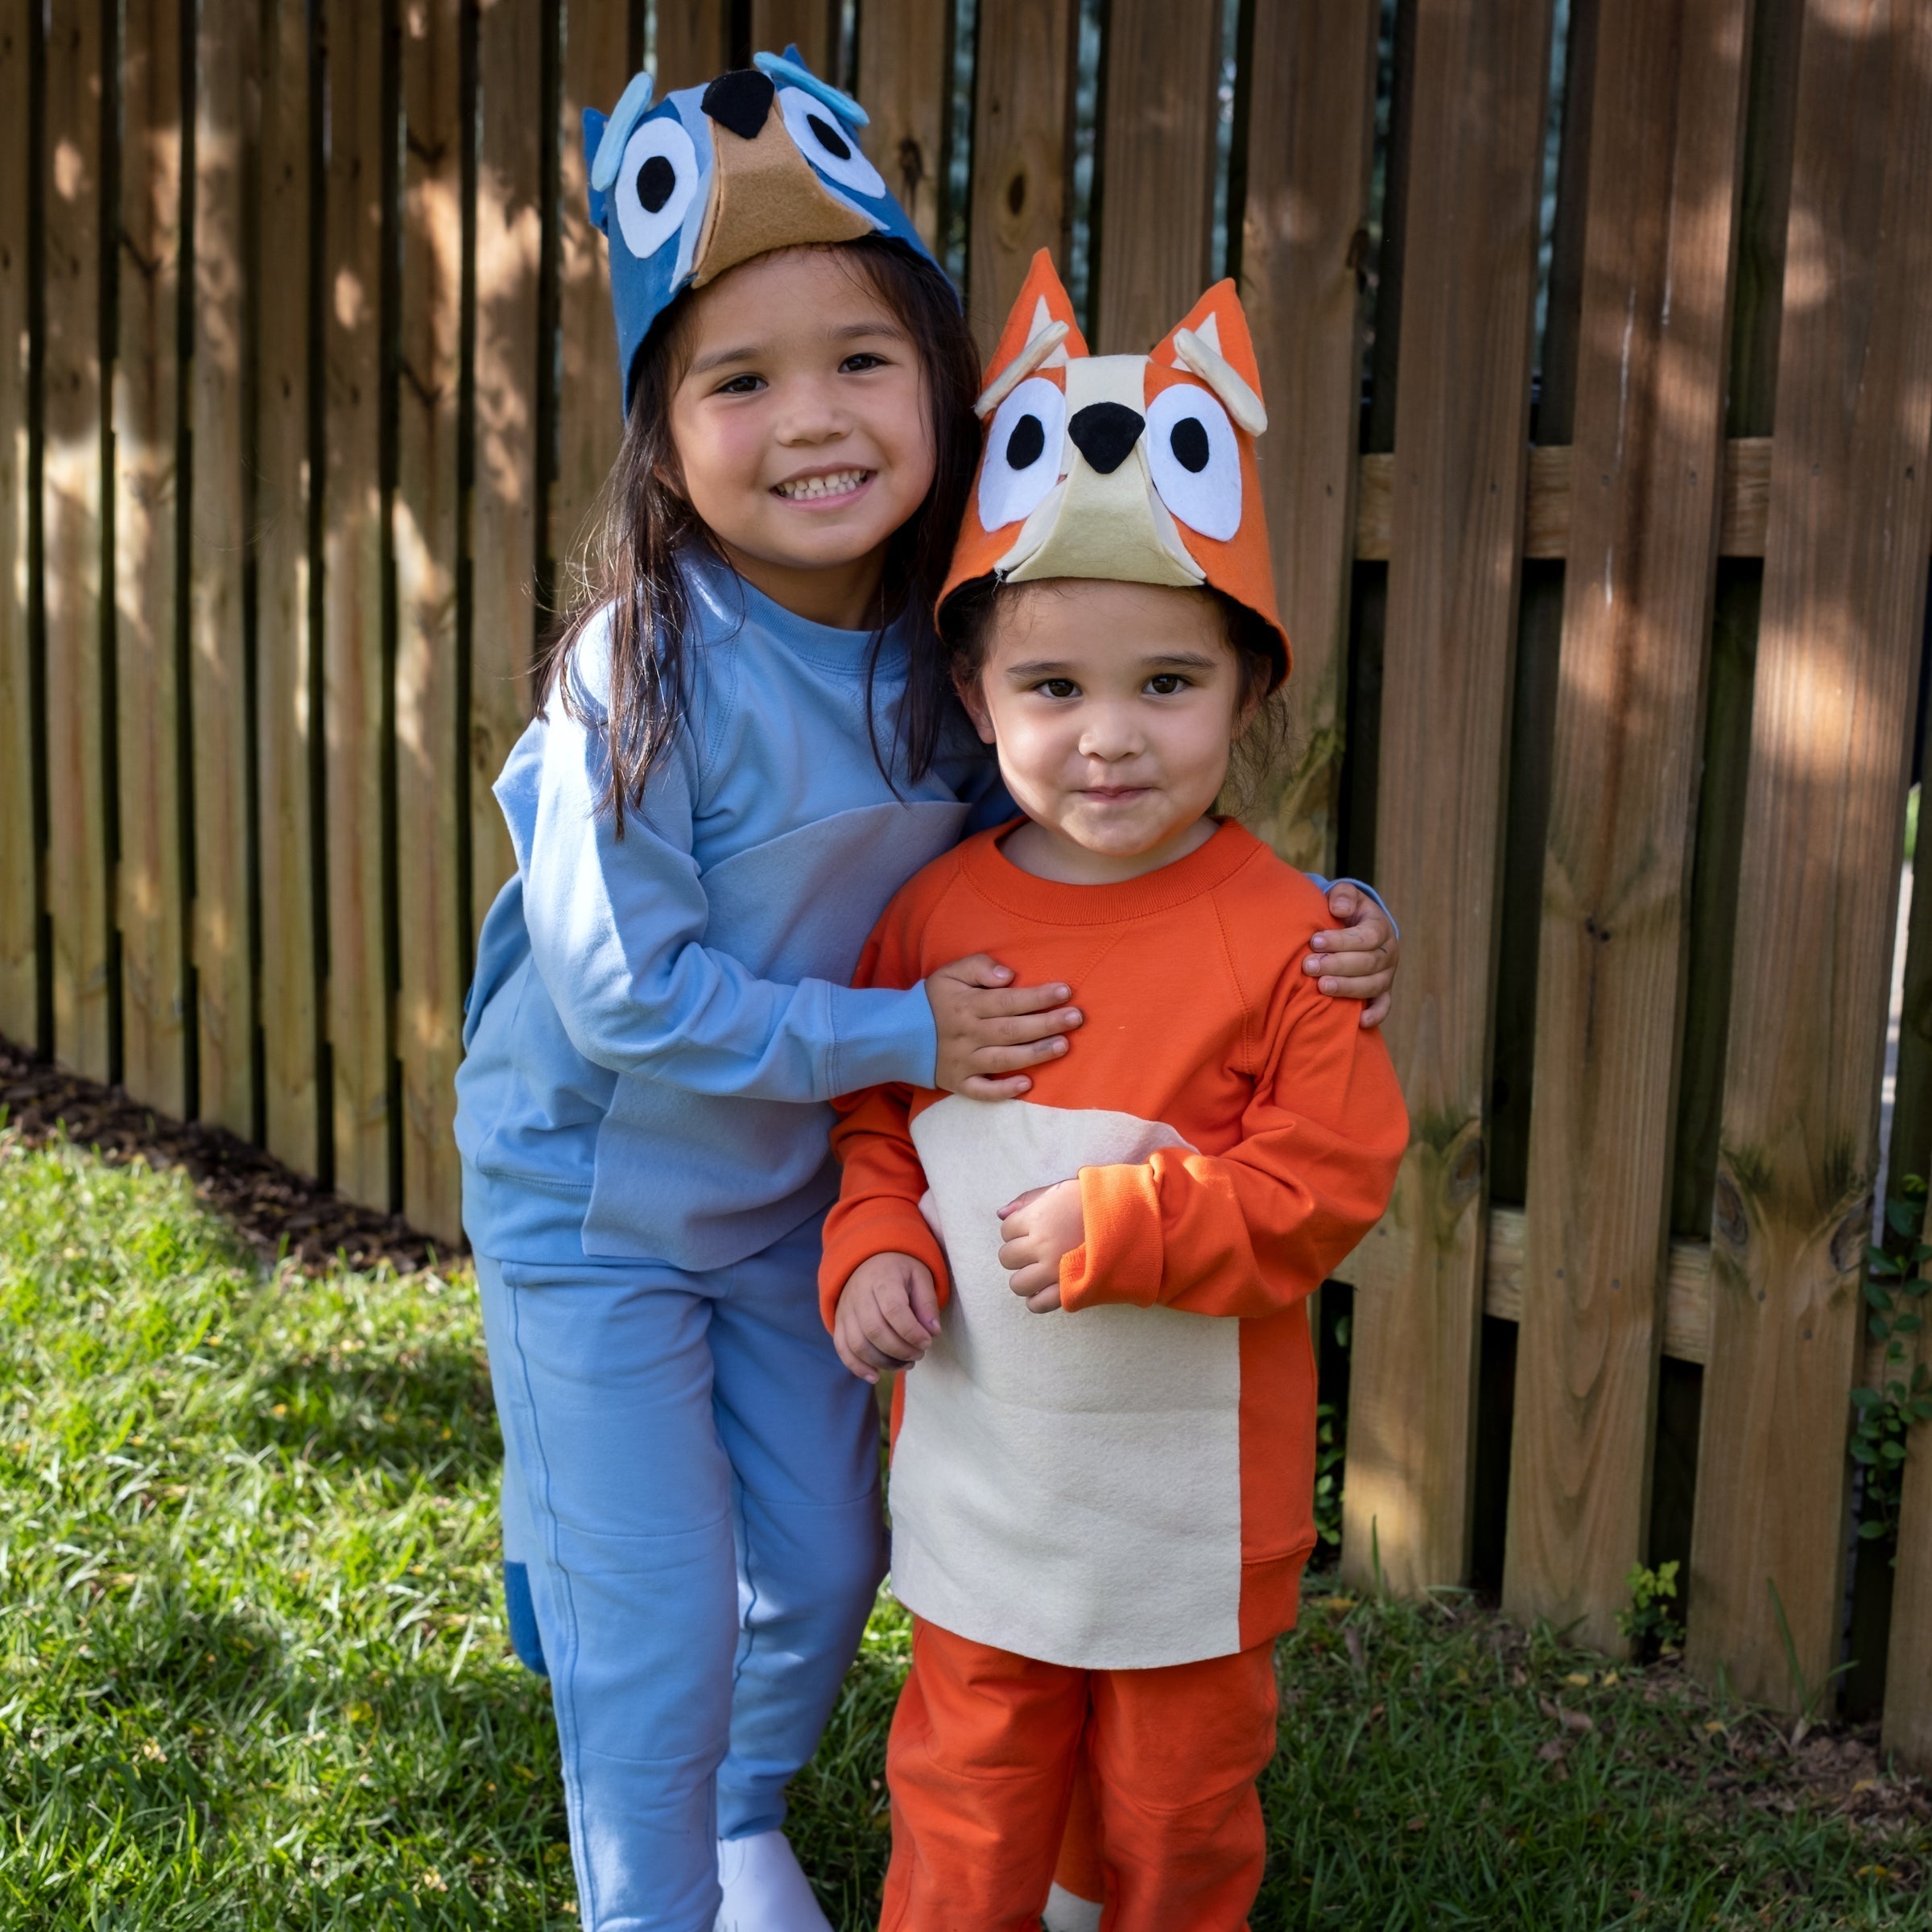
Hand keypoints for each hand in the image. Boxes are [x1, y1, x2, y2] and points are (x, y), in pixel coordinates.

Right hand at [833, 1252, 941, 1383]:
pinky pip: (842, 1349)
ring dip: (884, 1361)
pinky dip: (857, 1367)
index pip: (894, 1310)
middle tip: (919, 1354)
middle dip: (901, 1350)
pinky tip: (875, 1376)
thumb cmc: (899, 1270)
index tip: (928, 1341)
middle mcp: (859, 1295)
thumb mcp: (920, 1275)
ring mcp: (846, 1310)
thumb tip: (933, 1331)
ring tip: (906, 1363)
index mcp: (883, 1279)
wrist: (868, 1259)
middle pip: (875, 1331)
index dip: (912, 1332)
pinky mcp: (839, 1322)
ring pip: (858, 1344)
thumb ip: (927, 1302)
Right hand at [928, 955, 1083, 1099]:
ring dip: (1035, 1054)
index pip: (1008, 1000)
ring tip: (1064, 1045)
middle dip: (1047, 1023)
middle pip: (1012, 1030)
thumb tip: (1009, 976)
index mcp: (966, 1005)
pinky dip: (1003, 1090)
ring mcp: (962, 1061)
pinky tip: (1027, 1085)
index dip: (1038, 996)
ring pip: (1003, 1059)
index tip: (1065, 991)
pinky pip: (981, 1091)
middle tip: (1077, 1018)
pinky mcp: (957, 1082)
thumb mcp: (949, 973)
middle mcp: (966, 1034)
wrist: (895, 1034)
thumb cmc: (932, 1000)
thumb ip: (978, 967)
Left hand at [996, 1180, 1084, 1312]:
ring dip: (1025, 1277)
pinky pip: (1038, 1304)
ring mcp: (1053, 1270)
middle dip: (1019, 1253)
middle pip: (1007, 1257)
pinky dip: (1036, 1299)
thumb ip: (1027, 1199)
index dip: (1018, 1229)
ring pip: (1017, 1283)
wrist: (1130, 1220)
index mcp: (1037, 1218)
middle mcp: (1041, 1245)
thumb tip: (1000, 1213)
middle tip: (1037, 1249)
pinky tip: (1044, 1289)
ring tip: (1040, 1270)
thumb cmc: (1094, 1201)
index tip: (1034, 1228)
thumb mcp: (1059, 1189)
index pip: (1006, 1230)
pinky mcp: (1068, 1289)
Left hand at [1305, 882, 1399, 1029]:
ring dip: (1347, 987)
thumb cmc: (1346, 912)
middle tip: (1309, 966)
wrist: (1357, 928)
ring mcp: (1387, 974)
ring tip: (1322, 987)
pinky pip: (1383, 1006)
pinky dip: (1375, 1015)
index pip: (1366, 937)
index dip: (1341, 941)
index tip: (1315, 941)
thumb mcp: (1345, 896)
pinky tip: (1359, 1021)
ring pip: (1373, 985)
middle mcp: (1388, 953)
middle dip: (1337, 965)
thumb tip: (1339, 909)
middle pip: (1367, 963)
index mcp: (1381, 928)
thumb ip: (1343, 895)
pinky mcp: (1383, 992)